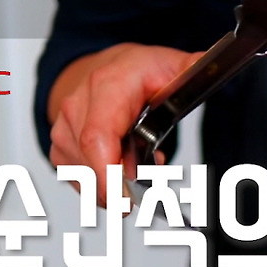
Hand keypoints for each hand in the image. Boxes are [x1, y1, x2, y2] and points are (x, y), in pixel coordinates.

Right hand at [47, 43, 203, 206]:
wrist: (105, 69)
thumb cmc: (135, 72)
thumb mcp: (170, 66)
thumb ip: (190, 71)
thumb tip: (206, 66)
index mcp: (106, 87)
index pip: (97, 138)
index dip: (109, 175)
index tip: (126, 201)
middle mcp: (78, 106)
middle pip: (92, 164)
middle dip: (123, 185)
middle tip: (152, 180)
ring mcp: (64, 129)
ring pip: (86, 177)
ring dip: (117, 183)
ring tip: (139, 159)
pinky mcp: (60, 148)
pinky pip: (80, 181)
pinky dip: (105, 183)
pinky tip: (121, 165)